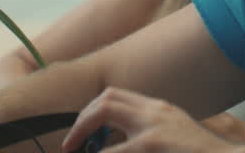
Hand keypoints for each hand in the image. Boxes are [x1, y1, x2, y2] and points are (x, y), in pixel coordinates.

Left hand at [61, 87, 240, 152]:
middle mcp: (154, 111)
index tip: (81, 135)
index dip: (91, 112)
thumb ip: (148, 135)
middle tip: (70, 145)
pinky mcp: (152, 143)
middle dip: (81, 120)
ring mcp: (153, 127)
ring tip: (74, 149)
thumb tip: (120, 145)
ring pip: (104, 113)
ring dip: (83, 133)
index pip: (115, 96)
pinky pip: (113, 150)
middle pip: (106, 99)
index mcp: (158, 109)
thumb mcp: (173, 137)